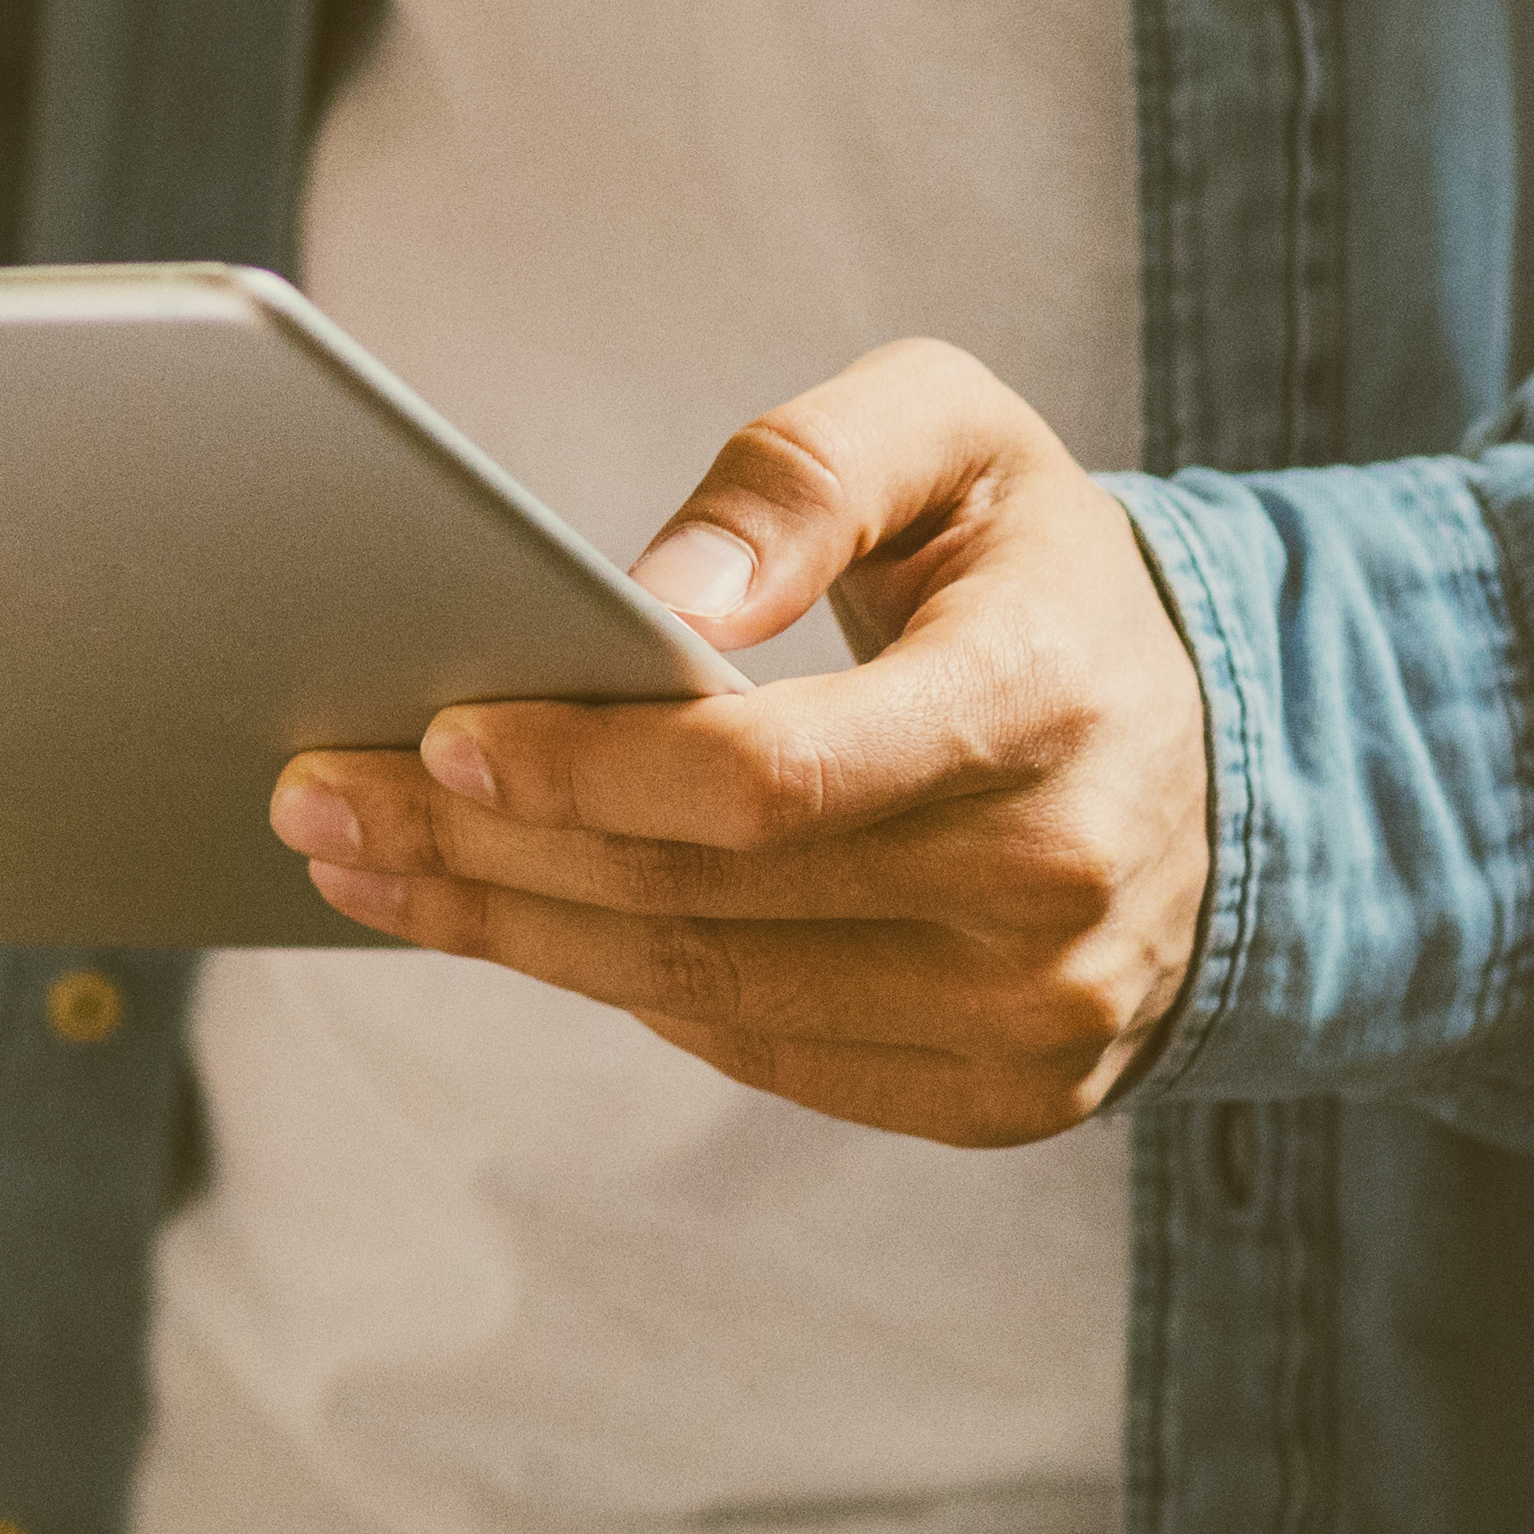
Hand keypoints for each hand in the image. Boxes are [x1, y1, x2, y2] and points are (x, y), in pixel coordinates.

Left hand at [267, 342, 1218, 1146]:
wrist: (1217, 750)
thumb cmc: (1036, 572)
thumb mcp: (958, 437)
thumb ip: (805, 470)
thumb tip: (652, 600)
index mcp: (1044, 703)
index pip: (770, 778)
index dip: (586, 770)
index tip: (437, 733)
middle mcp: (1053, 885)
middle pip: (704, 897)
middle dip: (481, 853)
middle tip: (316, 797)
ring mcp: (1035, 1016)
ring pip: (707, 993)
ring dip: (509, 935)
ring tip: (362, 864)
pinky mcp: (1002, 1096)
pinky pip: (763, 1052)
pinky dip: (618, 989)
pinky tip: (509, 923)